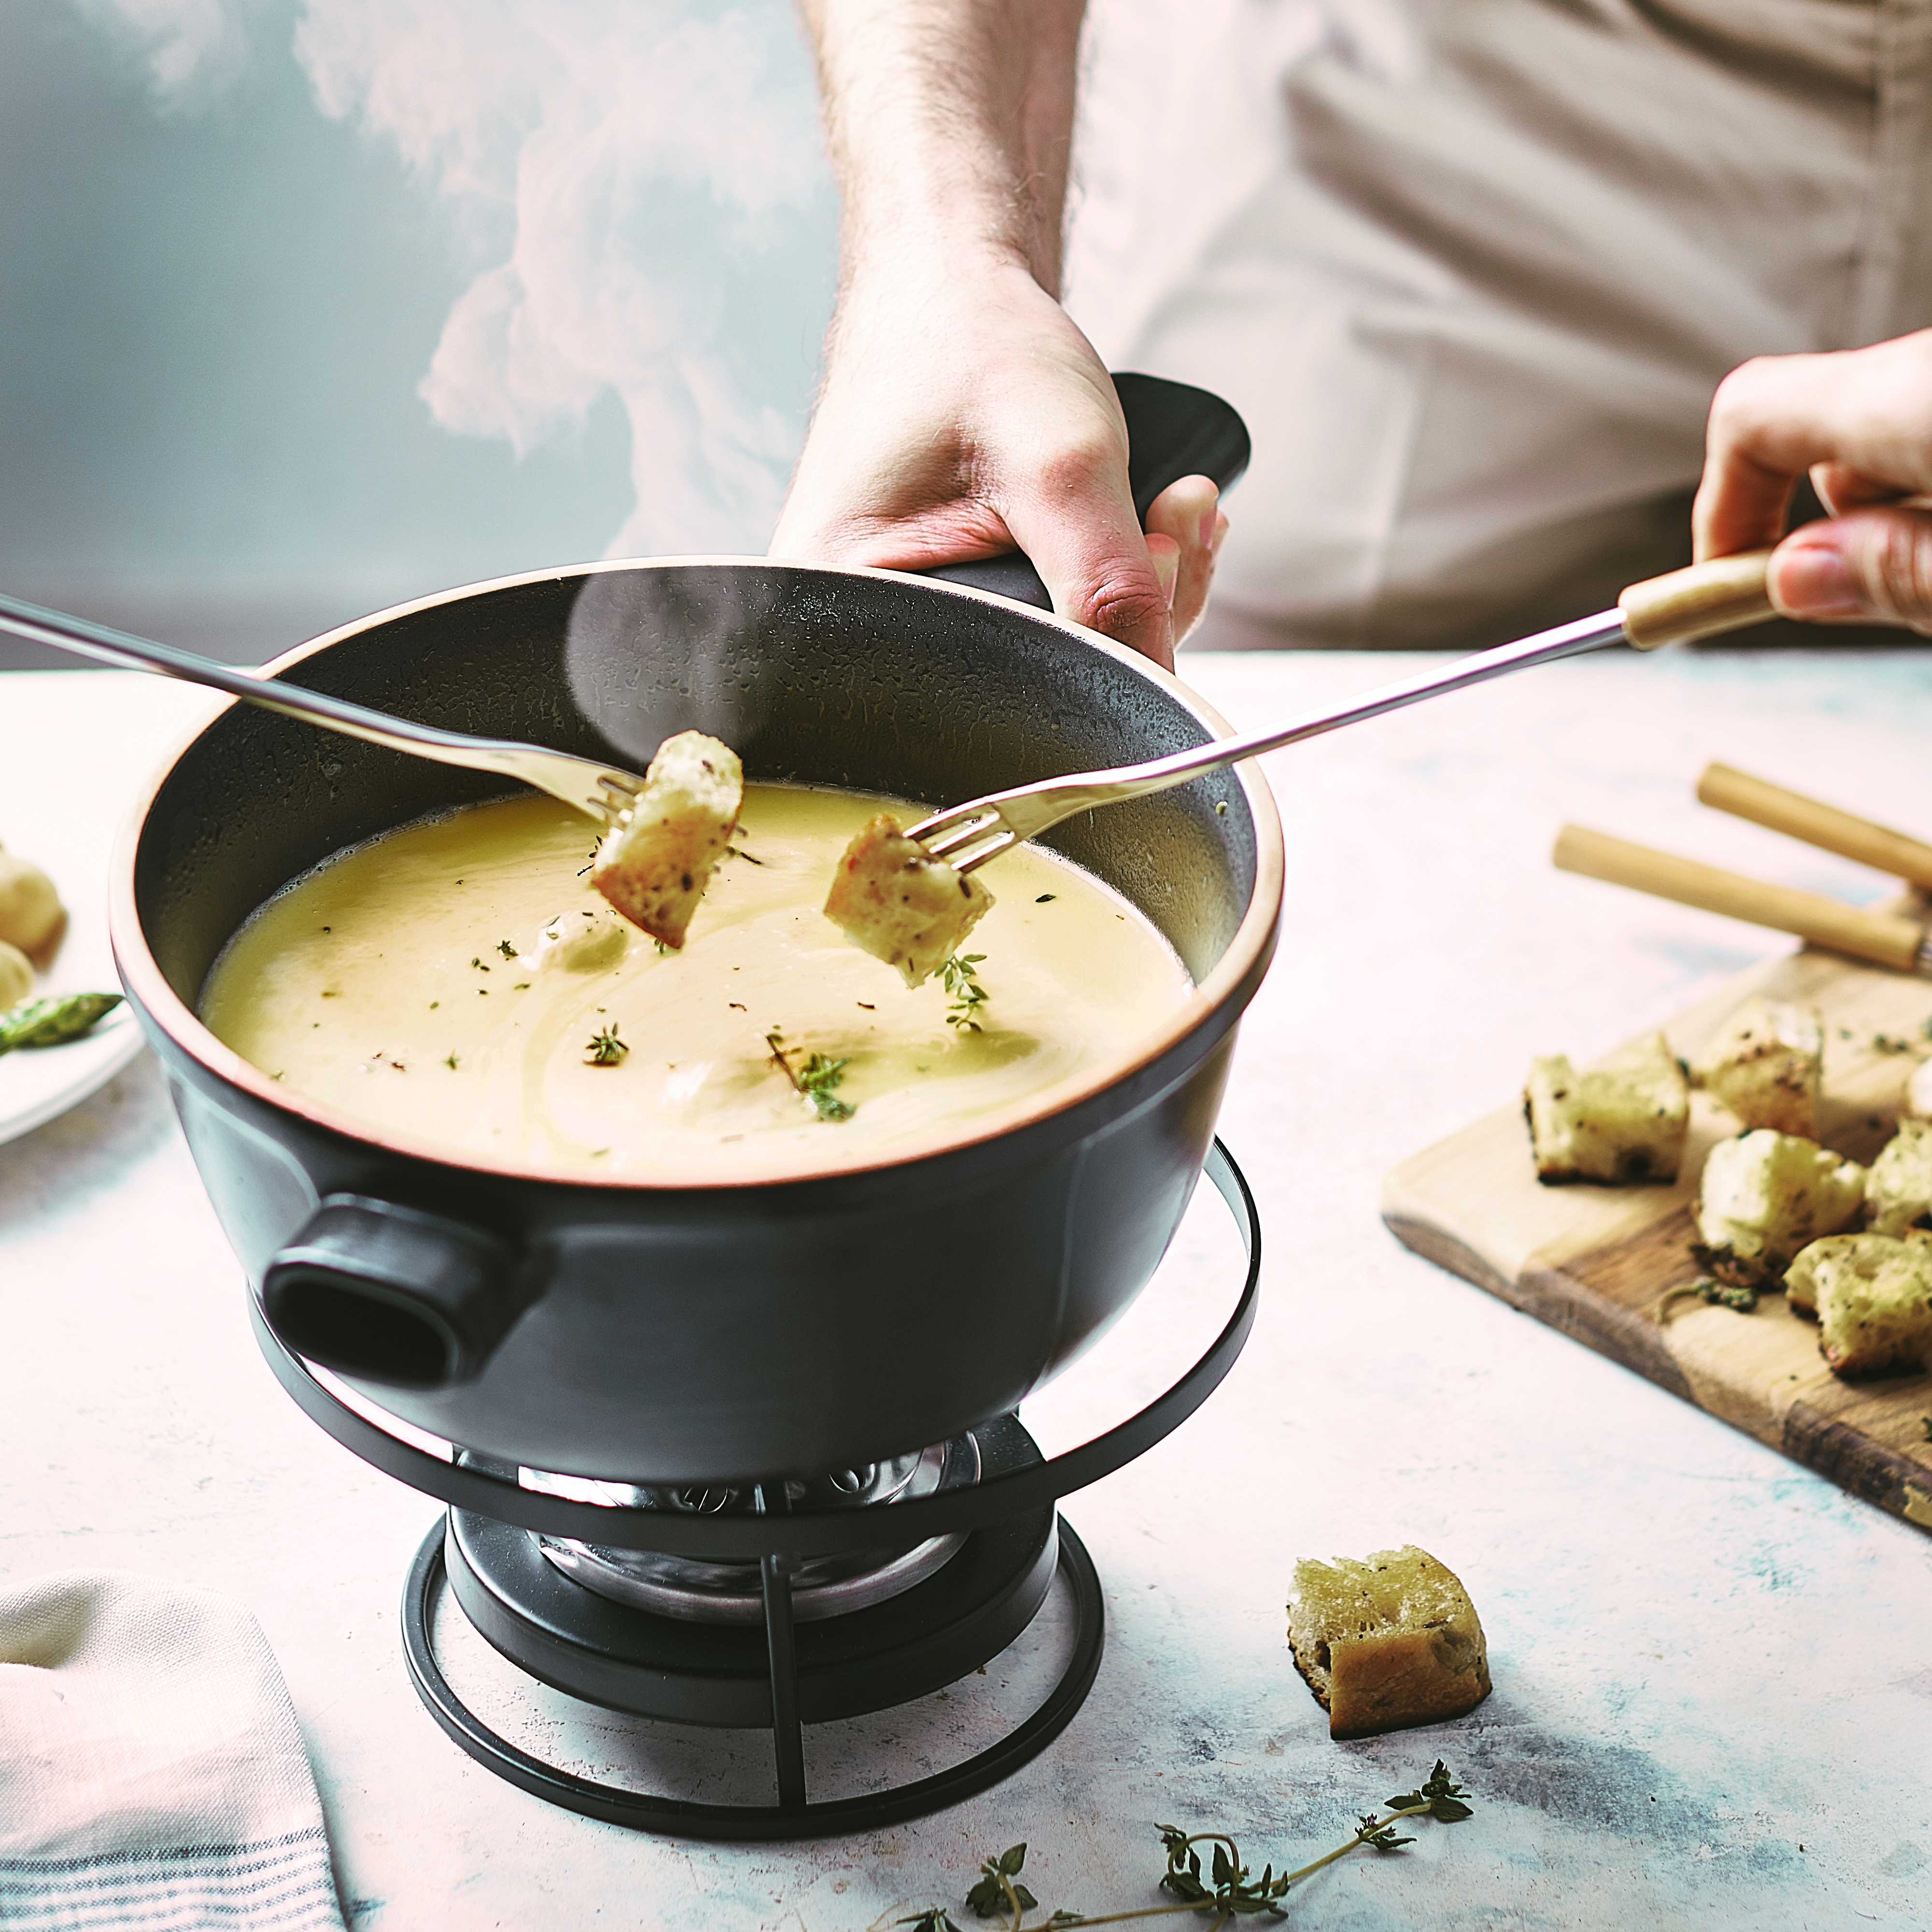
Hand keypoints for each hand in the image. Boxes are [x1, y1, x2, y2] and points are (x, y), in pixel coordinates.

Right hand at [772, 251, 1224, 669]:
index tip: (1156, 559)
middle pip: (1032, 689)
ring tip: (1166, 505)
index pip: (992, 697)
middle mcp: (862, 636)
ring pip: (1061, 661)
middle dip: (1134, 614)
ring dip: (1141, 593)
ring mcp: (914, 624)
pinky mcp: (960, 606)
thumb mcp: (1058, 463)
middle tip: (1171, 522)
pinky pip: (1059, 631)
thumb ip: (1108, 584)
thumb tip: (1158, 691)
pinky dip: (1118, 585)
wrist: (948, 292)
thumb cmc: (969, 349)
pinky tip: (1145, 527)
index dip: (1100, 648)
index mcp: (841, 616)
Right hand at [1694, 329, 1931, 634]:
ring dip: (1904, 507)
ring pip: (1898, 434)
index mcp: (1913, 394)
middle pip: (1829, 433)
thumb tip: (1798, 577)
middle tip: (1883, 602)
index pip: (1751, 416)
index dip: (1721, 508)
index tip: (1729, 586)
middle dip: (1837, 524)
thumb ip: (1890, 570)